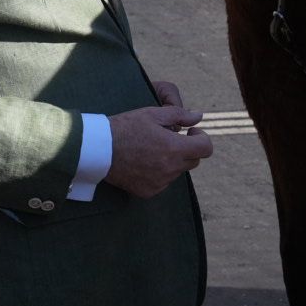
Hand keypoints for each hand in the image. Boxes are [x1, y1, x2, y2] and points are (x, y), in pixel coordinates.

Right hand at [104, 84, 211, 198]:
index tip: (189, 132)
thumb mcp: (152, 114)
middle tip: (168, 138)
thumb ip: (179, 115)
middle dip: (186, 148)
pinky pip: (163, 182)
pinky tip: (143, 162)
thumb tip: (198, 116)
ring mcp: (160, 183)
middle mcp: (170, 169)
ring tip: (150, 149)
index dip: (201, 138)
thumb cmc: (125, 127)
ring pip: (177, 171)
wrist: (99, 149)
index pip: (206, 149)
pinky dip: (159, 172)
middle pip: (193, 161)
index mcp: (174, 148)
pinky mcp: (149, 191)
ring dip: (171, 160)